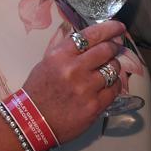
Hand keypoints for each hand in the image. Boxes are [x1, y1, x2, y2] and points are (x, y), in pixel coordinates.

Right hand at [20, 21, 126, 142]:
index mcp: (61, 55)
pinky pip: (114, 89)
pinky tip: (107, 85)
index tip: (118, 27)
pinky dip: (113, 84)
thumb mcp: (48, 62)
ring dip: (113, 66)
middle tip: (115, 48)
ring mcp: (85, 88)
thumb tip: (92, 38)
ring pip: (113, 69)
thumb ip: (68, 49)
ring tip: (108, 69)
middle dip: (114, 47)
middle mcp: (74, 69)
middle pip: (106, 50)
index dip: (109, 28)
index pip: (91, 35)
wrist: (32, 122)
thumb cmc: (39, 91)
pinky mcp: (94, 106)